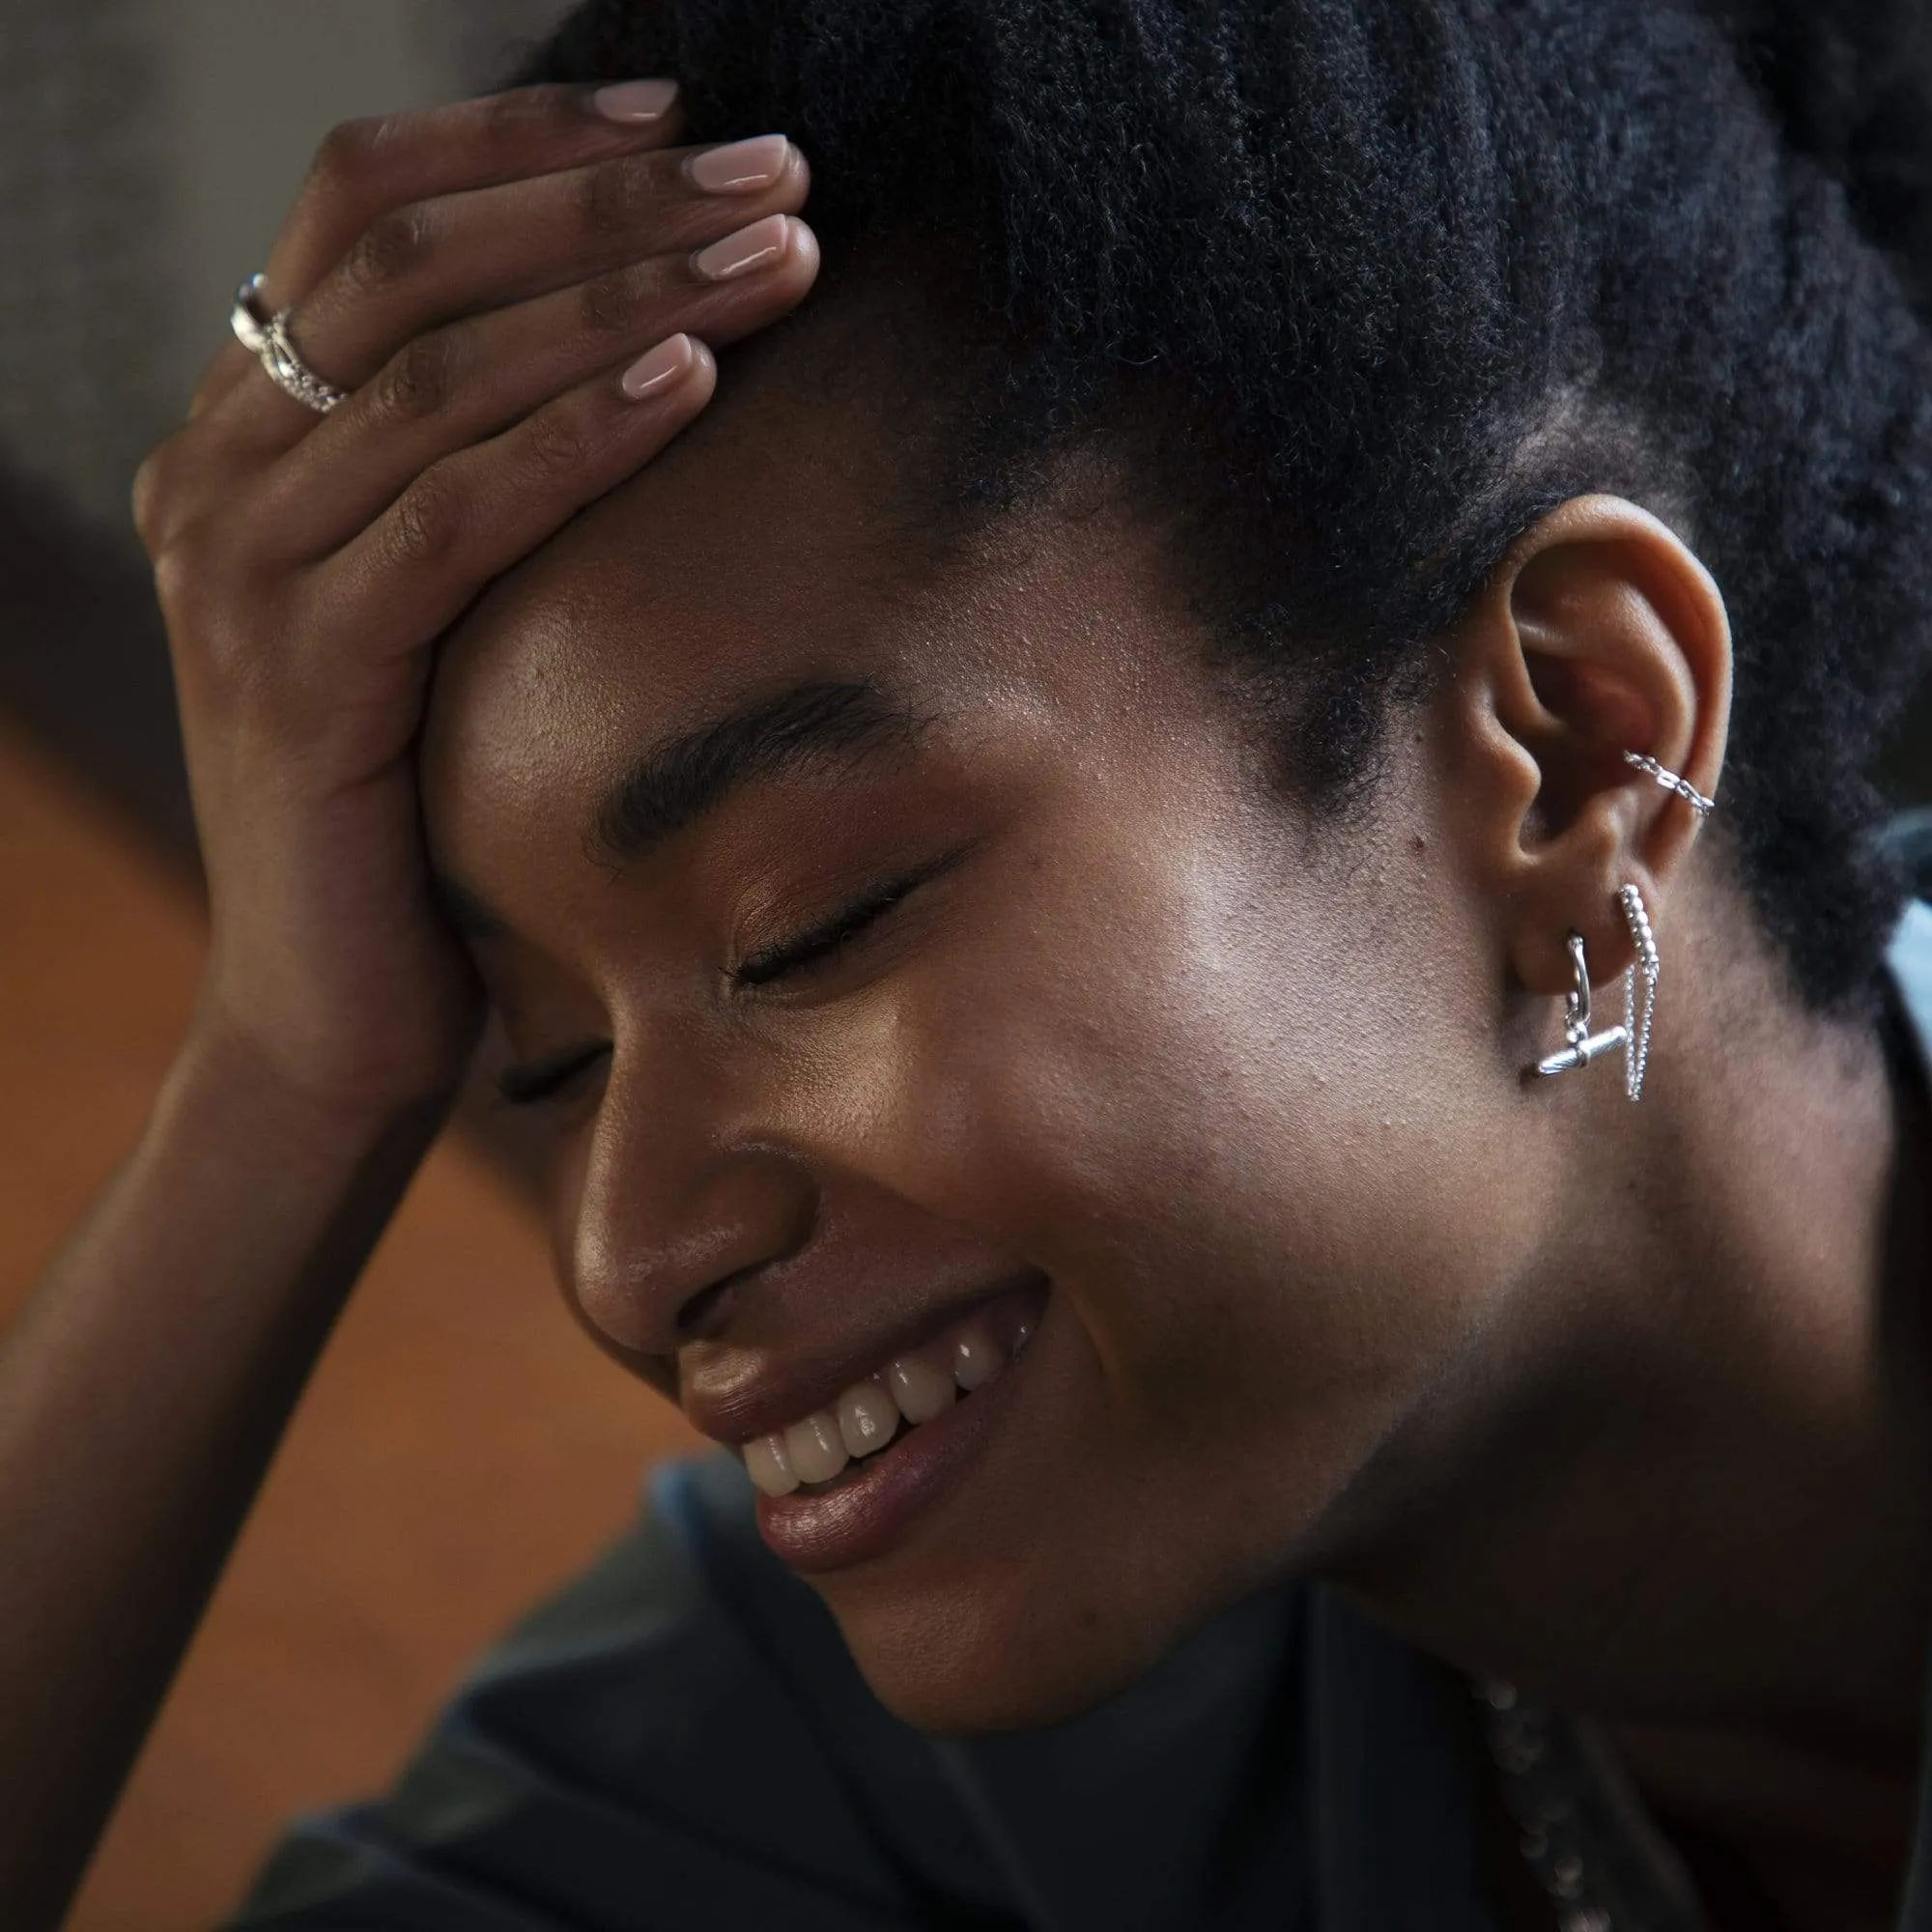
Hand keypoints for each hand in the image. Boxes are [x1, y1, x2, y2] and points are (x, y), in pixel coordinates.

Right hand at [134, 84, 817, 1119]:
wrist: (340, 1004)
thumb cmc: (425, 804)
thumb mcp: (439, 606)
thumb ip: (474, 469)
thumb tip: (644, 334)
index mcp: (244, 430)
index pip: (360, 208)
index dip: (518, 137)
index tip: (679, 112)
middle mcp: (216, 474)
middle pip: (408, 261)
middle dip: (606, 199)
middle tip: (771, 169)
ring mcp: (241, 575)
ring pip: (438, 374)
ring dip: (625, 295)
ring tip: (777, 255)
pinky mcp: (300, 680)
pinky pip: (453, 519)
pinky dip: (578, 439)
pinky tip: (694, 383)